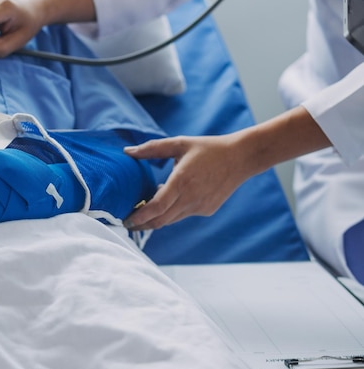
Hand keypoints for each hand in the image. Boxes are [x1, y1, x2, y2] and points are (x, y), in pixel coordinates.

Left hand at [123, 134, 249, 229]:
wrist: (241, 158)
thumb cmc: (208, 149)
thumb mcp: (179, 144)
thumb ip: (152, 148)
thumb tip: (127, 152)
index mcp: (182, 181)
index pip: (156, 207)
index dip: (140, 216)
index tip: (126, 220)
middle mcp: (191, 198)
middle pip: (161, 220)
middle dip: (143, 224)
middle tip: (128, 224)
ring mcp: (200, 207)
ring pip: (172, 220)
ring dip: (156, 218)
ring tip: (144, 212)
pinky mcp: (207, 210)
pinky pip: (184, 215)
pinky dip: (172, 212)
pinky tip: (169, 200)